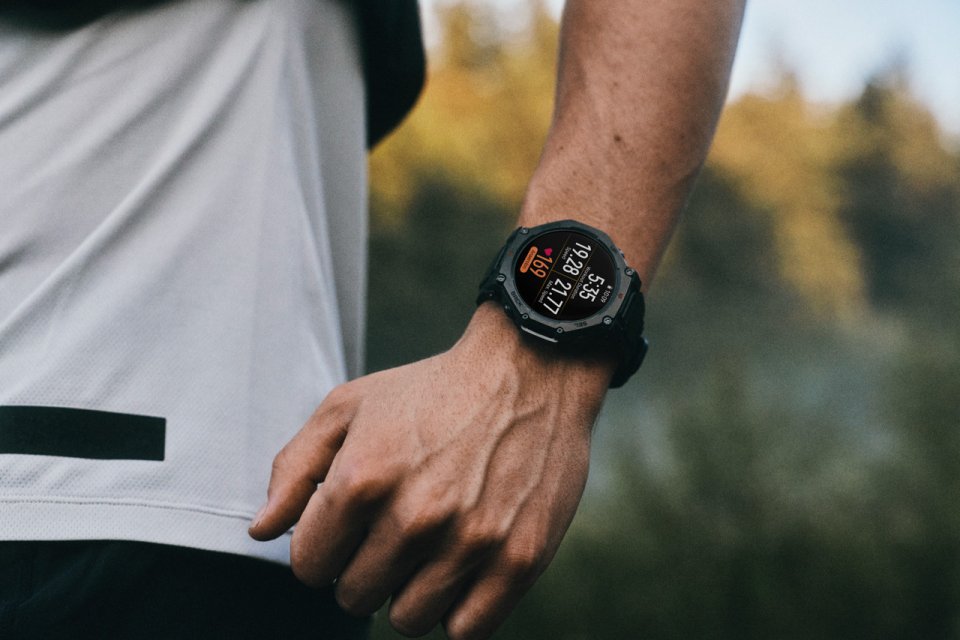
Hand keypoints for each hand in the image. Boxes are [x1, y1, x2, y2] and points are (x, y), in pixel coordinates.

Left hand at [248, 303, 612, 639]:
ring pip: (409, 619)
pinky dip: (457, 610)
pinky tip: (459, 571)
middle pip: (355, 597)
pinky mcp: (520, 558)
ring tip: (427, 550)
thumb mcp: (349, 406)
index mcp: (362, 478)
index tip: (348, 529)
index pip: (308, 566)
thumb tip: (260, 532)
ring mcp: (470, 541)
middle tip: (392, 532)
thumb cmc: (431, 389)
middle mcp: (414, 516)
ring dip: (409, 591)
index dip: (321, 549)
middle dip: (363, 569)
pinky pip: (466, 630)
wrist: (528, 370)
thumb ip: (294, 469)